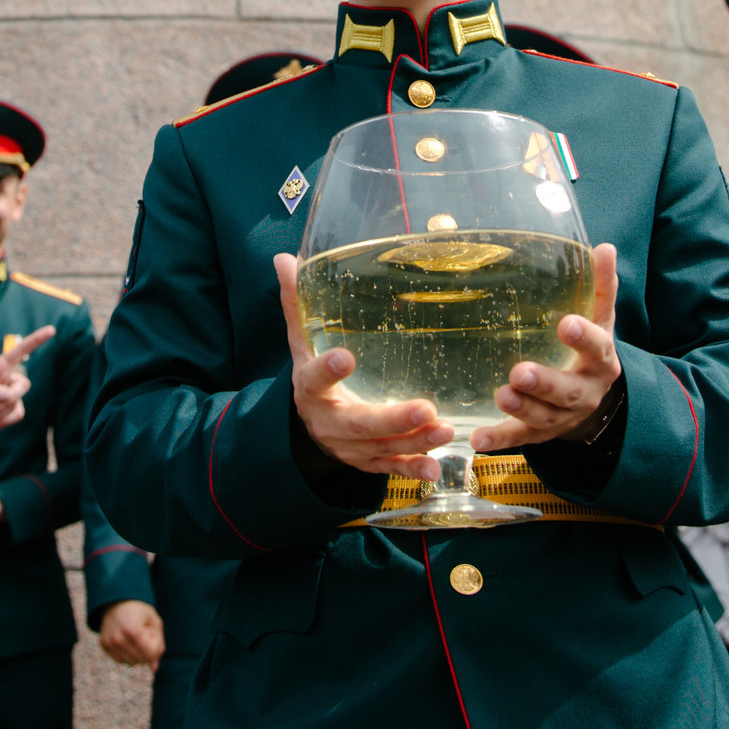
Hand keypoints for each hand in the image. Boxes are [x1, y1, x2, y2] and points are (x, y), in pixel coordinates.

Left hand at [0, 328, 55, 440]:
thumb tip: (8, 396)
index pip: (20, 351)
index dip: (36, 340)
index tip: (51, 330)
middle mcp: (8, 379)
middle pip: (23, 384)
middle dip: (10, 396)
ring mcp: (12, 396)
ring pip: (16, 402)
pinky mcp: (13, 411)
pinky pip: (16, 415)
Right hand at [98, 599, 166, 666]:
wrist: (118, 598)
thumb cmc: (140, 610)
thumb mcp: (155, 622)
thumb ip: (158, 645)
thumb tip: (154, 669)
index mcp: (133, 630)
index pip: (150, 654)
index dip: (155, 644)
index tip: (151, 630)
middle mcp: (118, 639)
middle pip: (141, 660)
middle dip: (147, 649)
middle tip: (143, 631)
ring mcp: (109, 643)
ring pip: (131, 662)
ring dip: (137, 652)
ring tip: (134, 635)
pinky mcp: (104, 645)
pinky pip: (121, 660)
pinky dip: (127, 653)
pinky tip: (127, 639)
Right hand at [275, 253, 452, 478]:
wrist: (306, 427)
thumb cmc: (312, 372)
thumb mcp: (301, 341)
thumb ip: (297, 303)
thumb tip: (283, 258)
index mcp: (310, 388)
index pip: (315, 378)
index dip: (328, 370)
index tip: (346, 357)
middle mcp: (329, 423)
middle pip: (358, 424)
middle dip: (391, 419)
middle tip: (424, 408)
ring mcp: (350, 448)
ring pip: (382, 448)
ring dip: (414, 442)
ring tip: (445, 429)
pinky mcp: (368, 462)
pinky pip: (390, 469)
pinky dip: (413, 470)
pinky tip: (437, 467)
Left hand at [470, 243, 620, 452]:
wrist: (598, 404)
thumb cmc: (592, 351)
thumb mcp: (601, 319)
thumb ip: (601, 286)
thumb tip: (604, 247)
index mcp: (601, 361)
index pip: (597, 348)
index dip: (584, 338)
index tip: (566, 323)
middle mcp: (584, 392)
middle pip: (568, 391)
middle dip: (546, 383)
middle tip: (522, 372)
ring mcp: (562, 416)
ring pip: (544, 416)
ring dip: (523, 408)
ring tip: (502, 395)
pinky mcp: (540, 433)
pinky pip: (519, 438)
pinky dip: (499, 440)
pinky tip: (478, 439)